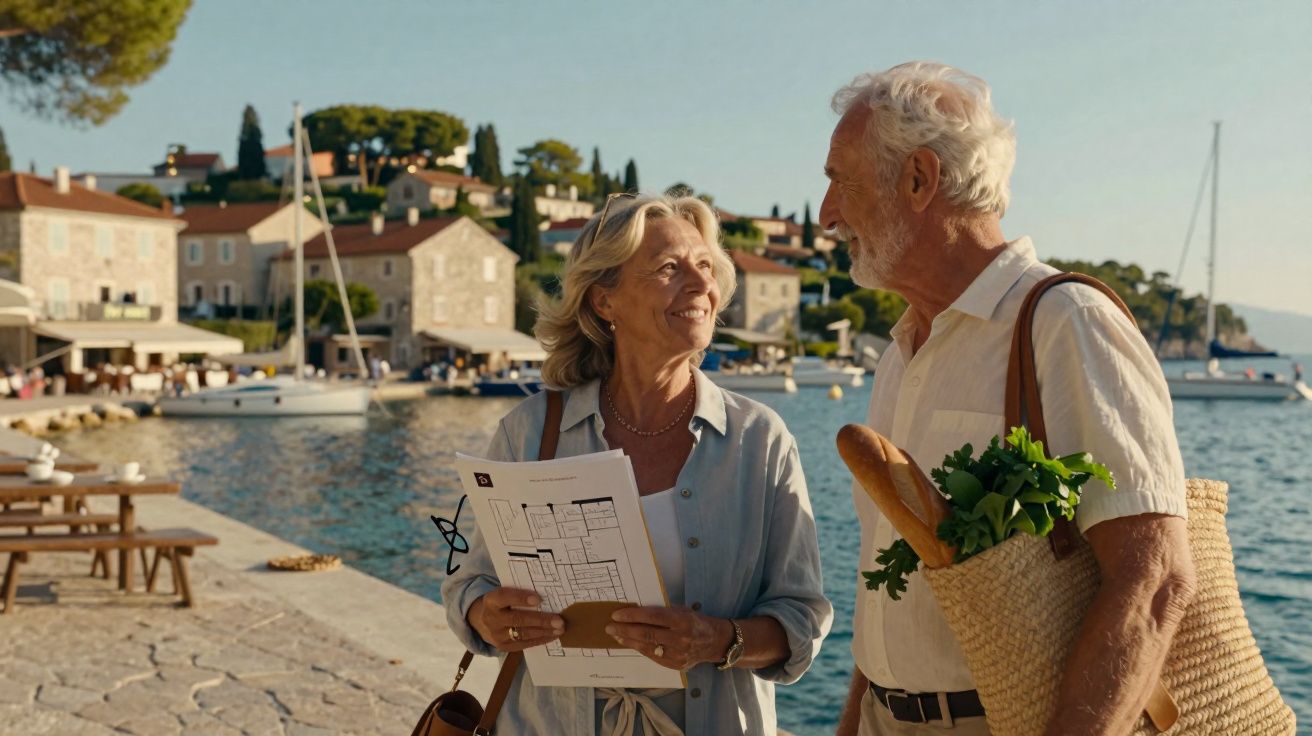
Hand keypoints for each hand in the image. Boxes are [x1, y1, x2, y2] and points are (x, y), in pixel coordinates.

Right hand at [468, 588, 563, 651]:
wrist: (482, 621)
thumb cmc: (501, 603)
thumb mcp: (503, 594)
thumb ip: (518, 593)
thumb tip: (546, 593)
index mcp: (491, 600)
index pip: (504, 597)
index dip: (520, 598)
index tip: (538, 599)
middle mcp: (492, 619)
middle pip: (517, 619)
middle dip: (540, 620)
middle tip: (559, 620)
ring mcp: (497, 635)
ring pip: (523, 634)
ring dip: (544, 631)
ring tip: (560, 629)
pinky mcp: (504, 647)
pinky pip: (524, 644)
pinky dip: (540, 640)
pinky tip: (552, 636)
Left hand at [605, 607, 730, 670]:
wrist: (714, 641)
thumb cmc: (694, 621)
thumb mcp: (682, 610)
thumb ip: (662, 612)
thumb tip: (635, 611)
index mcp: (682, 620)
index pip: (652, 616)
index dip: (632, 615)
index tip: (616, 615)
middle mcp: (680, 638)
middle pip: (647, 633)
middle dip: (625, 630)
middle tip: (610, 626)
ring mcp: (678, 654)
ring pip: (647, 647)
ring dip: (628, 641)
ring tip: (616, 635)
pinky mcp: (675, 665)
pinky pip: (653, 656)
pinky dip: (639, 649)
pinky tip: (630, 643)